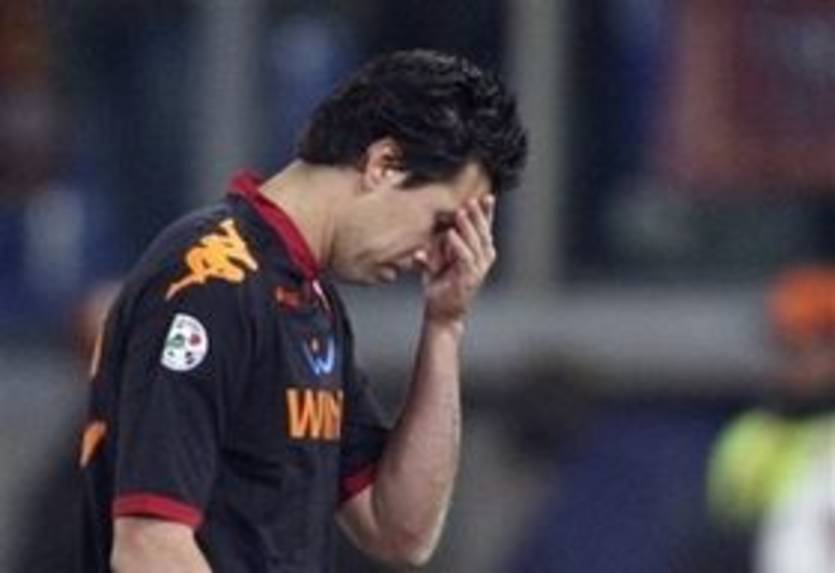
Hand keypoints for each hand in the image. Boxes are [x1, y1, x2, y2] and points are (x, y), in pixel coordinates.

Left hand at [417, 195, 496, 323]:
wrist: (443, 311)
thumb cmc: (442, 284)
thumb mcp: (440, 258)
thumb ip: (440, 243)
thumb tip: (437, 227)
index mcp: (480, 252)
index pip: (485, 228)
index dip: (487, 213)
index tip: (487, 197)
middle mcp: (483, 259)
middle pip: (483, 232)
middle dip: (478, 215)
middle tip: (470, 201)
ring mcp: (478, 269)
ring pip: (475, 243)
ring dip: (467, 227)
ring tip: (460, 212)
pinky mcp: (469, 278)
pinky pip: (464, 257)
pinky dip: (458, 245)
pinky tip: (451, 234)